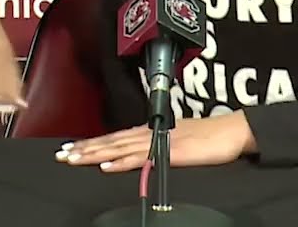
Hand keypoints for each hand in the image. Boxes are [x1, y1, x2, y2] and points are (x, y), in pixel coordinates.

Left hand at [57, 112, 257, 172]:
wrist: (236, 130)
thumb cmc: (213, 136)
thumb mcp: (182, 139)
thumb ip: (160, 144)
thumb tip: (143, 152)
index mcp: (154, 131)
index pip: (117, 137)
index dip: (94, 142)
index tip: (72, 147)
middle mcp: (153, 133)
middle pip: (113, 141)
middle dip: (86, 148)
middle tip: (62, 154)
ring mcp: (161, 142)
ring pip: (121, 147)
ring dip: (96, 153)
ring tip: (75, 158)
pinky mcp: (171, 153)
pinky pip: (143, 158)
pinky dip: (123, 161)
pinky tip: (107, 166)